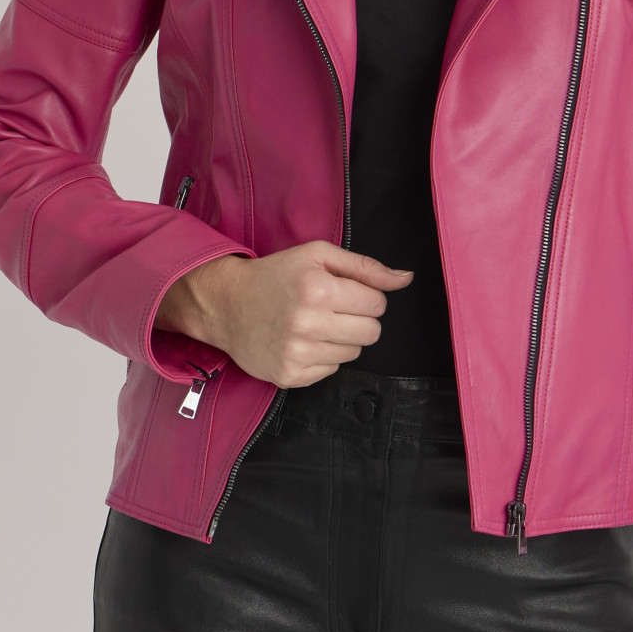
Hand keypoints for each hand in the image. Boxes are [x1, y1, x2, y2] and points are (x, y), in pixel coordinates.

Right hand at [153, 239, 412, 387]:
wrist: (227, 305)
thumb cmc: (276, 275)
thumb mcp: (318, 255)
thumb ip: (365, 266)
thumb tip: (405, 279)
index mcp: (318, 290)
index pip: (378, 304)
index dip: (365, 296)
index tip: (344, 292)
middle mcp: (308, 324)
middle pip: (372, 332)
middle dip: (359, 319)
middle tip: (334, 309)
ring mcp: (298, 354)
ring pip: (354, 353)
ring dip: (342, 338)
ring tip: (316, 324)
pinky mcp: (290, 377)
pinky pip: (332, 371)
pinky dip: (324, 356)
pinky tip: (303, 341)